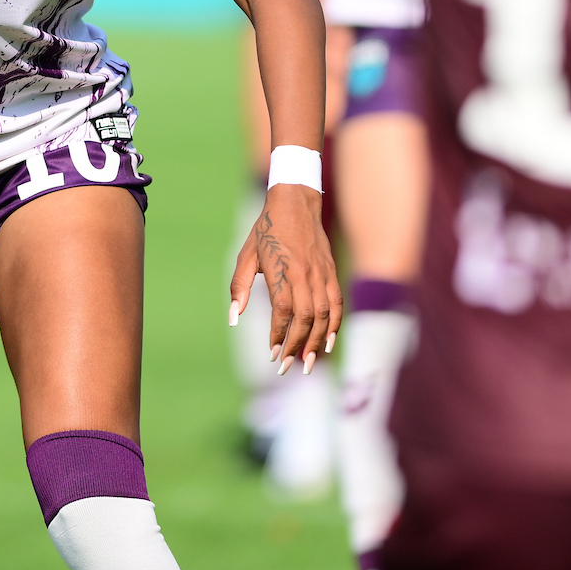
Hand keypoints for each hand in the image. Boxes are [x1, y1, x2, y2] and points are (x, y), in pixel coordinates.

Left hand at [227, 182, 343, 372]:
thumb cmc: (266, 230)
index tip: (272, 353)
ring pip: (323, 314)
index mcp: (281, 271)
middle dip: (297, 345)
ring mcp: (321, 273)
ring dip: (316, 341)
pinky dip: (334, 324)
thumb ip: (239, 287)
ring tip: (307, 362)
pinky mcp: (331, 272)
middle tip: (288, 367)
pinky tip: (328, 342)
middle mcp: (304, 274)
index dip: (279, 335)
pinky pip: (337, 303)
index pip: (283, 311)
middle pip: (305, 318)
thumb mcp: (246, 255)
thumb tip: (233, 318)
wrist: (295, 202)